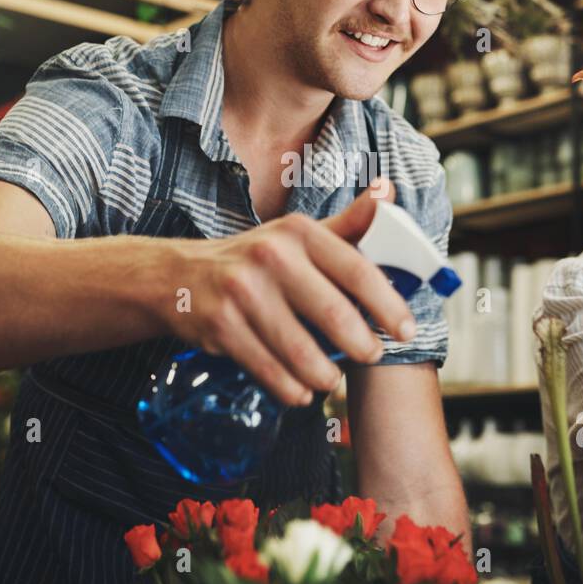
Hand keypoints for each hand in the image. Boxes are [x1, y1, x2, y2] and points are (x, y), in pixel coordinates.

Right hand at [161, 177, 415, 406]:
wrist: (176, 276)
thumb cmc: (253, 260)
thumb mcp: (296, 236)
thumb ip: (347, 224)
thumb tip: (388, 192)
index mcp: (298, 232)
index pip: (356, 269)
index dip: (388, 304)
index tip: (406, 330)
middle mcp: (271, 256)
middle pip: (333, 314)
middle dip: (362, 345)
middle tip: (371, 355)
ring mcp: (242, 292)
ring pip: (301, 350)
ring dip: (325, 374)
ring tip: (333, 379)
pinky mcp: (221, 325)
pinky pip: (268, 369)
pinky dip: (290, 388)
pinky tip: (300, 391)